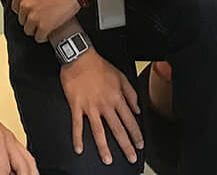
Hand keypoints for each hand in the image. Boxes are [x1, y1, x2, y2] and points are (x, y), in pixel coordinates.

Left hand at [2, 0, 78, 41]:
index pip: (15, 8)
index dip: (25, 9)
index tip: (33, 7)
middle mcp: (25, 6)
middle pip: (22, 20)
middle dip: (30, 18)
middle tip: (41, 14)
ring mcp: (34, 18)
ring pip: (28, 30)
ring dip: (35, 28)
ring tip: (45, 21)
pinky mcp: (45, 27)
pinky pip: (39, 38)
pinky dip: (43, 36)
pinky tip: (48, 29)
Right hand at [59, 51, 142, 165]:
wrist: (80, 57)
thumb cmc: (99, 65)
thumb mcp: (121, 76)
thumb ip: (131, 94)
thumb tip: (137, 109)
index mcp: (117, 97)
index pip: (130, 120)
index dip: (136, 134)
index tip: (140, 145)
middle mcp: (105, 104)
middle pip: (117, 129)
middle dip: (126, 146)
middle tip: (130, 157)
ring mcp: (90, 107)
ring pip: (99, 131)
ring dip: (104, 147)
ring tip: (108, 160)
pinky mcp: (77, 106)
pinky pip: (77, 125)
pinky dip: (78, 138)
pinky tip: (79, 149)